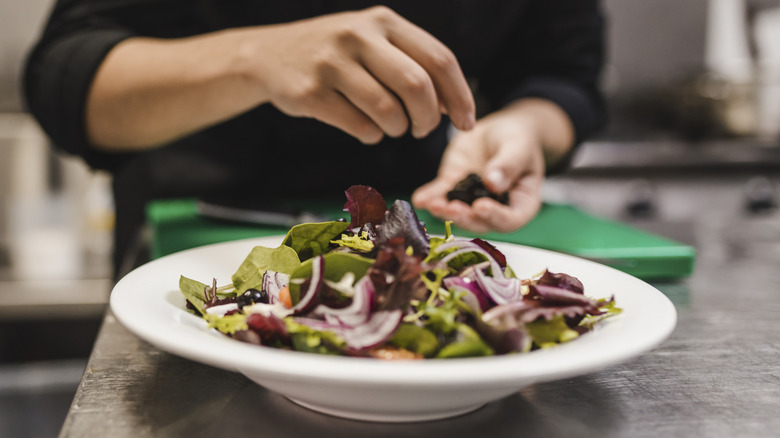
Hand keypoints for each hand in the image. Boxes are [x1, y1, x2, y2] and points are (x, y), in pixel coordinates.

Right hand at [242, 6, 475, 142]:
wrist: (268, 56)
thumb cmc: (334, 55)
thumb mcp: (371, 40)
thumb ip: (411, 62)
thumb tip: (454, 105)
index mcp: (383, 21)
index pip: (439, 59)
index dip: (460, 96)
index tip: (467, 121)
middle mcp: (358, 36)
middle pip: (418, 87)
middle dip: (429, 119)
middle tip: (423, 130)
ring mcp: (332, 63)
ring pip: (388, 112)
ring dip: (398, 130)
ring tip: (391, 128)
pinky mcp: (311, 92)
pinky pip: (360, 127)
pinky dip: (371, 136)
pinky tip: (366, 129)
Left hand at [413, 99, 571, 232]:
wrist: (500, 129)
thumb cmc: (519, 139)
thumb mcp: (519, 147)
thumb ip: (508, 165)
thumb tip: (493, 183)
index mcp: (521, 204)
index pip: (510, 219)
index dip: (495, 217)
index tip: (480, 206)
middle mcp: (496, 208)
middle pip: (480, 221)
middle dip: (464, 217)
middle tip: (451, 208)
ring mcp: (472, 200)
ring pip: (458, 211)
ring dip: (444, 211)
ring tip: (432, 204)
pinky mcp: (453, 186)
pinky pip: (441, 194)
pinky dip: (430, 197)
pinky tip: (419, 199)